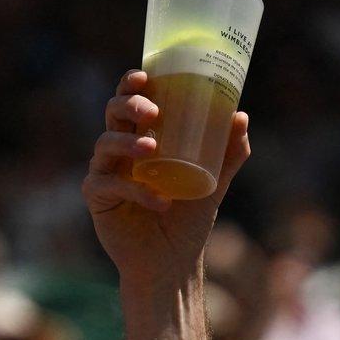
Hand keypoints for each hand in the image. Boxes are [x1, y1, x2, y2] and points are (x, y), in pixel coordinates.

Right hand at [81, 70, 251, 288]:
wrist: (173, 264)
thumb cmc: (187, 222)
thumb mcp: (213, 183)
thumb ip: (228, 153)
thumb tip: (241, 116)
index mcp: (141, 139)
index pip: (131, 103)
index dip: (131, 84)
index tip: (144, 75)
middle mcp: (119, 153)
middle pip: (113, 115)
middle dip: (128, 105)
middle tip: (152, 110)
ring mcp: (106, 174)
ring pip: (105, 144)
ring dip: (127, 142)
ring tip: (152, 148)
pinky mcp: (98, 200)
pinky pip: (108, 185)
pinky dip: (135, 190)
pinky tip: (159, 200)